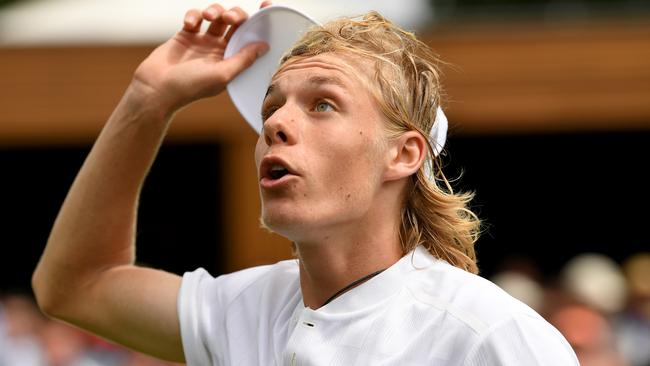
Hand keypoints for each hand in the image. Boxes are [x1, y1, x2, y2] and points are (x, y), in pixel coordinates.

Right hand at [130, 2, 270, 114]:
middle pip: (236, 23)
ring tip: (209, 16)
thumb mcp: (222, 74)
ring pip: (217, 15)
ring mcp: (203, 41)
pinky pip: (195, 16)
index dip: (260, 23)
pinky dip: (194, 15)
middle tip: (230, 18)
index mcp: (232, 60)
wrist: (156, 87)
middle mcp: (220, 50)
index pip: (251, 38)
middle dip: (236, 15)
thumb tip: (264, 46)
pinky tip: (189, 25)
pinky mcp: (186, 34)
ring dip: (216, 11)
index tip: (267, 6)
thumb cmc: (190, 86)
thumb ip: (243, 59)